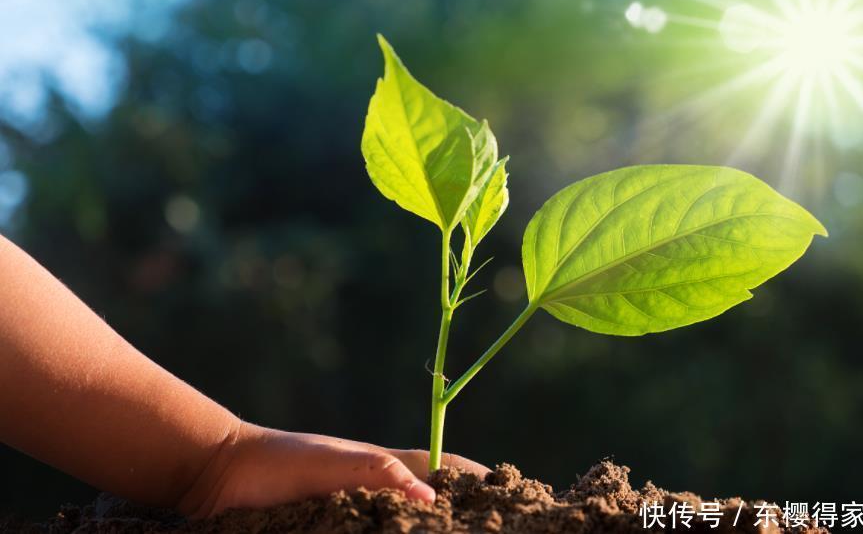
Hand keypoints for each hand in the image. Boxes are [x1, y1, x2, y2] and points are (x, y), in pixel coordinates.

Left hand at [179, 422, 489, 517]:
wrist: (222, 476)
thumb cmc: (281, 461)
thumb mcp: (335, 462)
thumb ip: (381, 473)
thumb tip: (432, 502)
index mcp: (385, 464)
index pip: (445, 467)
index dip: (480, 478)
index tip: (515, 493)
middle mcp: (377, 490)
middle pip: (433, 502)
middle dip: (465, 513)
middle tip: (497, 527)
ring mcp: (355, 513)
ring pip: (404, 524)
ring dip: (433, 528)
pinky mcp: (332, 530)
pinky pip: (375, 533)